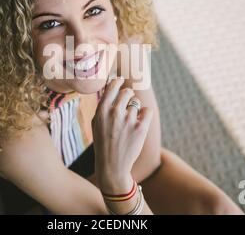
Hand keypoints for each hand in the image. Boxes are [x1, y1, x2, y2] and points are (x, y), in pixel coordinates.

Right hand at [92, 77, 152, 193]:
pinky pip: (147, 111)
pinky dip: (145, 115)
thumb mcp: (96, 123)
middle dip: (128, 95)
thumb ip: (103, 105)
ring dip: (135, 109)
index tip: (121, 80)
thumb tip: (112, 87)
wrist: (112, 165)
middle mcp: (114, 112)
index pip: (113, 86)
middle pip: (127, 92)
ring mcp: (128, 120)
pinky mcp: (140, 128)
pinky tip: (140, 122)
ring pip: (137, 102)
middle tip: (128, 102)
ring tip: (129, 121)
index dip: (118, 81)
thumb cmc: (103, 143)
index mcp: (102, 110)